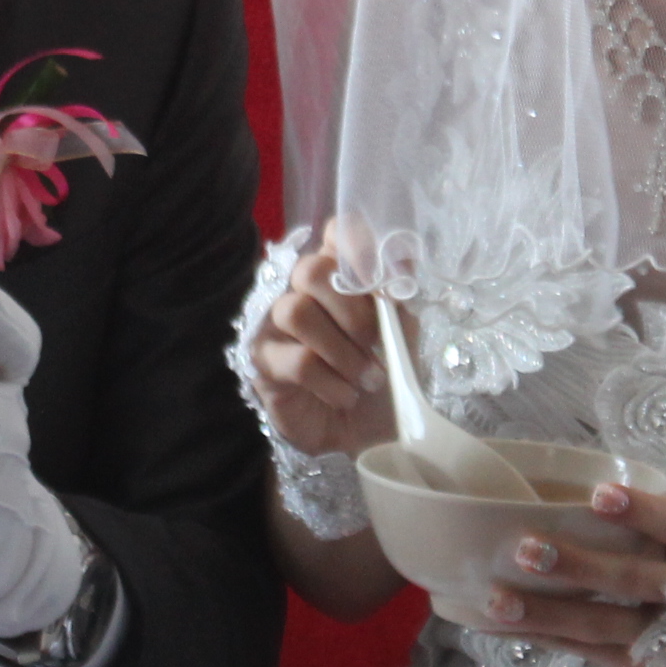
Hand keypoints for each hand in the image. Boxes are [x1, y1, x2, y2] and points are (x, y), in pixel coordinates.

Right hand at [249, 235, 399, 460]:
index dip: (357, 245)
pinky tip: (347, 396)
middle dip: (353, 311)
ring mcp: (272, 324)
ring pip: (296, 312)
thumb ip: (397, 297)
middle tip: (377, 344)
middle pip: (310, 270)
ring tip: (368, 378)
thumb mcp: (403, 333)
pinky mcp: (262, 362)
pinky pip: (297, 361)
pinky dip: (332, 382)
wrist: (370, 433)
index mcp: (336, 274)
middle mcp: (297, 289)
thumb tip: (398, 265)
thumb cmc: (382, 374)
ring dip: (342, 350)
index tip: (383, 278)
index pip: (335, 233)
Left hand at [465, 484, 665, 666]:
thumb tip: (556, 501)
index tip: (598, 495)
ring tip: (498, 602)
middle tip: (526, 550)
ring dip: (549, 614)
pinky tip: (510, 628)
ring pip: (608, 626)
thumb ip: (651, 526)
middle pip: (638, 579)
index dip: (641, 510)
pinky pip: (594, 654)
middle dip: (580, 566)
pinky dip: (550, 639)